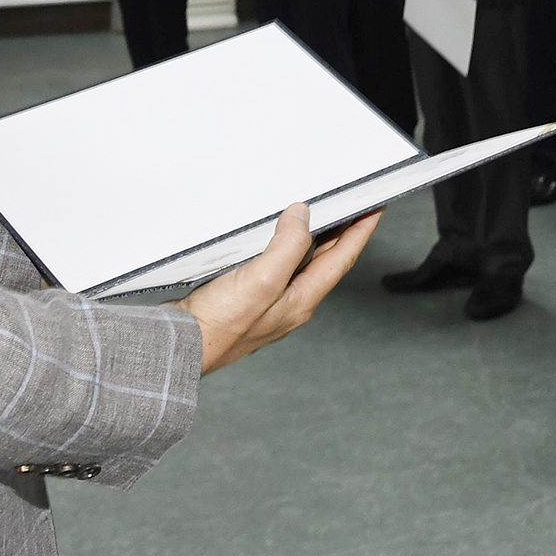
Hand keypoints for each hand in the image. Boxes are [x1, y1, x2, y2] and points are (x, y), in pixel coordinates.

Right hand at [173, 204, 381, 373]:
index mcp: (301, 299)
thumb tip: (302, 216)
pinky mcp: (248, 300)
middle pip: (326, 262)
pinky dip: (285, 247)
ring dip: (316, 240)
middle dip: (344, 234)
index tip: (375, 209)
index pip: (342, 259)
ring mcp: (269, 303)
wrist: (181, 347)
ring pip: (302, 265)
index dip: (360, 231)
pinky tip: (275, 239)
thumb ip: (288, 246)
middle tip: (356, 209)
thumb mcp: (263, 278)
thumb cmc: (220, 324)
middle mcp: (290, 303)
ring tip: (324, 218)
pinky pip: (277, 267)